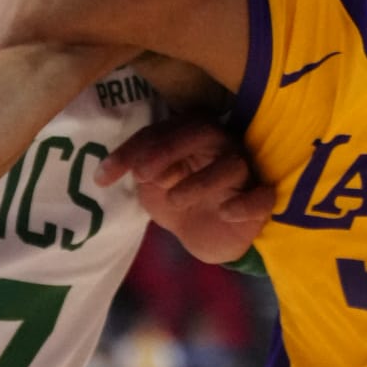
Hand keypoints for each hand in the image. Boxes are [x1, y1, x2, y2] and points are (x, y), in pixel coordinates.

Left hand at [98, 116, 274, 265]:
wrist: (206, 235)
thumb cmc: (178, 199)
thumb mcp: (152, 186)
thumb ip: (144, 171)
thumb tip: (136, 166)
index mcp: (190, 135)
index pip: (161, 130)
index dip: (132, 150)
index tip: (104, 177)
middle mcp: (220, 145)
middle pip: (202, 131)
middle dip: (168, 149)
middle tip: (142, 174)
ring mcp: (244, 172)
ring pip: (232, 163)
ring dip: (199, 181)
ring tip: (174, 200)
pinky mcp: (260, 202)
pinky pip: (262, 197)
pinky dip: (245, 204)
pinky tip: (225, 213)